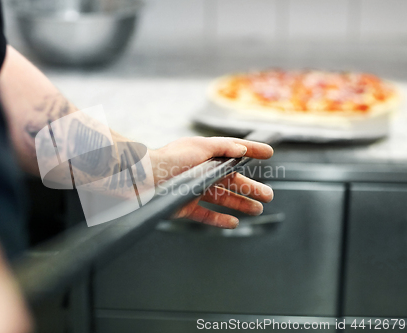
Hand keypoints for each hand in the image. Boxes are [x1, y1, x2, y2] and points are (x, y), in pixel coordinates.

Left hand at [150, 137, 273, 228]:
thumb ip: (223, 147)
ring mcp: (194, 190)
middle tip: (268, 195)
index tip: (269, 153)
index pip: (234, 152)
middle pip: (232, 180)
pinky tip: (234, 222)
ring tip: (257, 209)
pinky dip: (220, 219)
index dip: (252, 151)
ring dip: (241, 203)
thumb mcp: (199, 146)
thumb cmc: (170, 159)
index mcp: (206, 154)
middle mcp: (202, 171)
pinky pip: (206, 215)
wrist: (145, 179)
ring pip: (223, 198)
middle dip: (252, 187)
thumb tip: (242, 149)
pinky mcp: (185, 206)